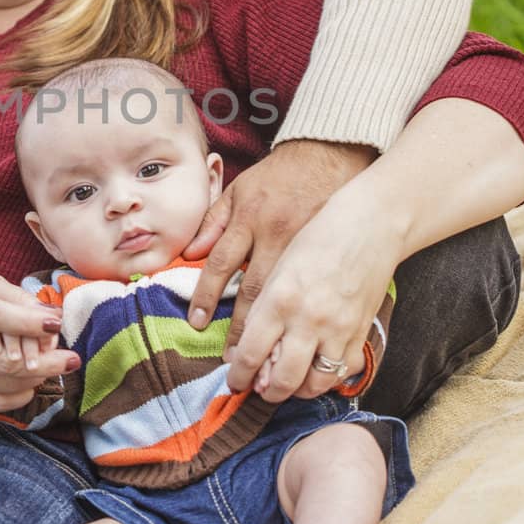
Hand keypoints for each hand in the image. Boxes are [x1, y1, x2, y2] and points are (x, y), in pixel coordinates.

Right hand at [0, 271, 78, 412]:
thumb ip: (17, 297)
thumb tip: (51, 315)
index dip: (31, 324)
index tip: (57, 323)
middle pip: (6, 363)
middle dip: (47, 363)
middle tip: (71, 358)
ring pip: (4, 385)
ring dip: (37, 379)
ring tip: (54, 367)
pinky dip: (19, 396)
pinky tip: (31, 383)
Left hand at [185, 138, 375, 350]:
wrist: (334, 155)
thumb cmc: (281, 175)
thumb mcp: (240, 188)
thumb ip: (214, 221)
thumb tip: (190, 254)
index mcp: (250, 219)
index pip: (221, 263)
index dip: (206, 296)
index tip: (197, 323)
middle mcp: (276, 236)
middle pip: (254, 291)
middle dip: (241, 329)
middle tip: (232, 363)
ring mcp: (308, 249)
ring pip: (288, 301)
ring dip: (275, 337)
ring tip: (266, 369)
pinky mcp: (329, 254)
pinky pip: (318, 295)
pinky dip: (311, 324)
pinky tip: (307, 350)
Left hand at [220, 173, 401, 401]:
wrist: (371, 224)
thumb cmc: (318, 235)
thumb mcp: (278, 264)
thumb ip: (261, 302)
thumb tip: (248, 342)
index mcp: (279, 298)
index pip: (251, 353)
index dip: (239, 375)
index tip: (234, 381)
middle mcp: (308, 319)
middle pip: (282, 380)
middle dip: (267, 393)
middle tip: (260, 390)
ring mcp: (338, 330)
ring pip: (314, 384)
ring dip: (297, 391)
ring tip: (287, 384)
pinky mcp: (361, 332)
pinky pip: (342, 371)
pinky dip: (327, 378)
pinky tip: (317, 371)